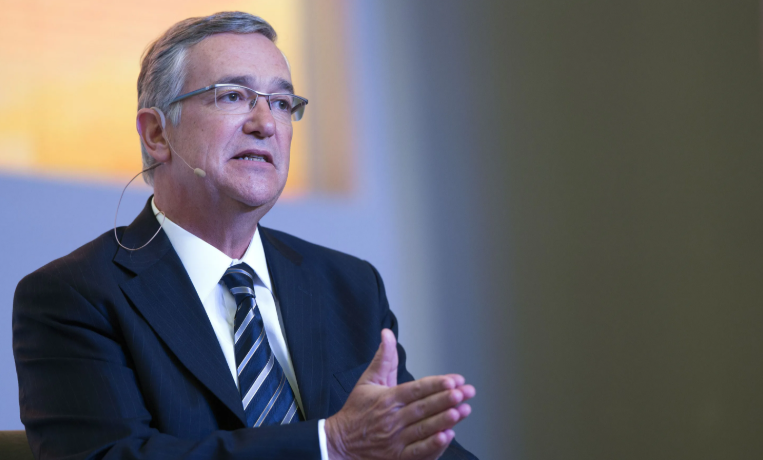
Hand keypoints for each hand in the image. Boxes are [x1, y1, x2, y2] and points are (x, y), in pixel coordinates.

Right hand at [325, 329, 474, 459]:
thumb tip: (387, 333)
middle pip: (423, 408)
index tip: (453, 380)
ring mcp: (395, 440)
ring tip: (462, 411)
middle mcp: (392, 419)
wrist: (340, 444)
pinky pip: (418, 452)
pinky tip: (447, 436)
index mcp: (388, 398)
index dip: (436, 384)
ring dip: (444, 420)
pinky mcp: (397, 457)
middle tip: (465, 392)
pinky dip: (433, 446)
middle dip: (446, 400)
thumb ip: (383, 358)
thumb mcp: (368, 381)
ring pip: (423, 429)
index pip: (416, 389)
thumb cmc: (357, 411)